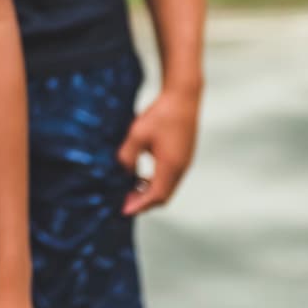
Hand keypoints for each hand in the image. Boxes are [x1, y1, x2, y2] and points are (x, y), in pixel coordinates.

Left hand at [117, 87, 200, 214]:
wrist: (183, 97)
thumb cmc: (161, 114)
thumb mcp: (137, 134)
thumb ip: (127, 156)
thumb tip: (122, 172)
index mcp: (170, 166)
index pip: (155, 196)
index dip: (139, 206)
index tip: (124, 211)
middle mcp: (181, 168)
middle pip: (164, 196)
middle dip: (144, 202)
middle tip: (124, 202)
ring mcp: (185, 162)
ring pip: (168, 187)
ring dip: (150, 192)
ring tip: (130, 190)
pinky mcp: (185, 155)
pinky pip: (170, 177)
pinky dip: (156, 182)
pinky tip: (142, 175)